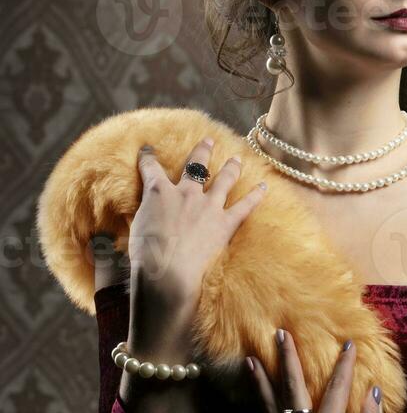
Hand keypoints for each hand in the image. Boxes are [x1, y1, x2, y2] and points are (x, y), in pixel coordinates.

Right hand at [129, 137, 266, 316]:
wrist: (167, 272)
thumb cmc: (146, 256)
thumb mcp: (136, 229)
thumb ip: (143, 215)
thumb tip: (142, 215)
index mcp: (158, 192)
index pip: (150, 168)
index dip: (148, 158)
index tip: (148, 150)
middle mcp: (185, 193)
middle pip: (196, 166)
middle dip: (202, 151)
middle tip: (208, 140)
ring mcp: (207, 206)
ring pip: (223, 179)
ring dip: (231, 167)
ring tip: (236, 158)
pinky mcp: (224, 223)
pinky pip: (244, 206)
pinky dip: (256, 196)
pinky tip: (264, 187)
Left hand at [247, 330, 397, 412]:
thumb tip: (370, 391)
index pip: (337, 388)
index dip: (345, 365)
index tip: (348, 344)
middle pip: (292, 389)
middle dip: (287, 359)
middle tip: (279, 334)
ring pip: (269, 410)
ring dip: (259, 384)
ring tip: (247, 361)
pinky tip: (253, 403)